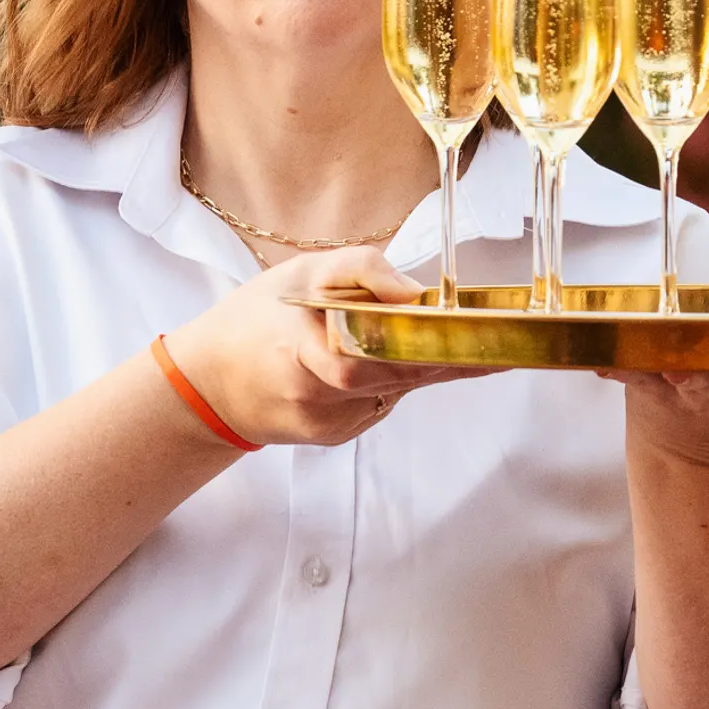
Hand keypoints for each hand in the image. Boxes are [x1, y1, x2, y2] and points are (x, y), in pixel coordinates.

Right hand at [164, 248, 485, 448]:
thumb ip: (359, 271)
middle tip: (499, 346)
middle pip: (399, 377)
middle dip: (448, 359)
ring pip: (396, 390)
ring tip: (467, 348)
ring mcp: (328, 423)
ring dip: (427, 367)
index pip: (376, 352)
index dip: (432, 348)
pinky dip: (393, 381)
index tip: (486, 343)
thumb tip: (416, 293)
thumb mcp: (298, 274)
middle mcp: (318, 395)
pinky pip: (380, 404)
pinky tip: (389, 363)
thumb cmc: (255, 320)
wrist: (208, 385)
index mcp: (302, 348)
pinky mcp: (334, 437)